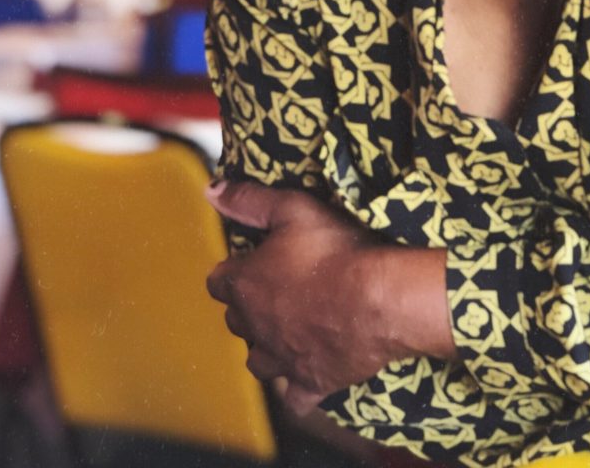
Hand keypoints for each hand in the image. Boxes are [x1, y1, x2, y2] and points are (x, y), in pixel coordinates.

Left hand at [205, 181, 410, 413]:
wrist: (378, 298)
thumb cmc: (335, 251)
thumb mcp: (293, 208)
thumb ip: (249, 200)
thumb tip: (211, 191)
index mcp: (246, 284)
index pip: (219, 281)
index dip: (234, 270)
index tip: (250, 262)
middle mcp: (255, 327)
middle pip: (236, 320)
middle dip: (248, 306)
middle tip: (274, 289)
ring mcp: (282, 359)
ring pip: (257, 360)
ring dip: (266, 346)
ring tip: (285, 331)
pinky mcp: (311, 382)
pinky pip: (293, 397)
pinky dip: (296, 387)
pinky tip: (306, 373)